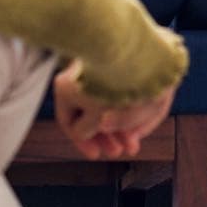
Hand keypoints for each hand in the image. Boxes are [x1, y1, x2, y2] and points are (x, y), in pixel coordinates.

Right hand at [52, 62, 175, 160]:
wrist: (141, 52)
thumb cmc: (114, 84)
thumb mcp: (94, 117)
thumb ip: (84, 130)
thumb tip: (81, 132)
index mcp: (65, 88)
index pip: (68, 120)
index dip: (81, 141)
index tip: (95, 154)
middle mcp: (80, 76)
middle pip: (89, 111)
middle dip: (105, 136)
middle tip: (116, 151)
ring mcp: (100, 69)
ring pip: (107, 103)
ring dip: (119, 128)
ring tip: (131, 144)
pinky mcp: (120, 66)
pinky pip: (120, 93)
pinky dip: (128, 111)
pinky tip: (138, 124)